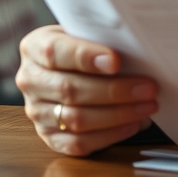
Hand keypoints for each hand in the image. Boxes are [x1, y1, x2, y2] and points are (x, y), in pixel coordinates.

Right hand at [16, 25, 159, 155]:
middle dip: (114, 90)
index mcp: (34, 48)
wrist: (68, 68)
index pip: (55, 52)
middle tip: (147, 88)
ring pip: (76, 118)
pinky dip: (109, 135)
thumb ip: (99, 39)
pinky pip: (78, 143)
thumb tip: (136, 51)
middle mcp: (30, 81)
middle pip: (70, 89)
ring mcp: (37, 112)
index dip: (86, 57)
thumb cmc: (83, 47)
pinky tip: (132, 124)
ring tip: (147, 106)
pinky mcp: (49, 137)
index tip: (116, 61)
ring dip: (117, 114)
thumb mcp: (84, 33)